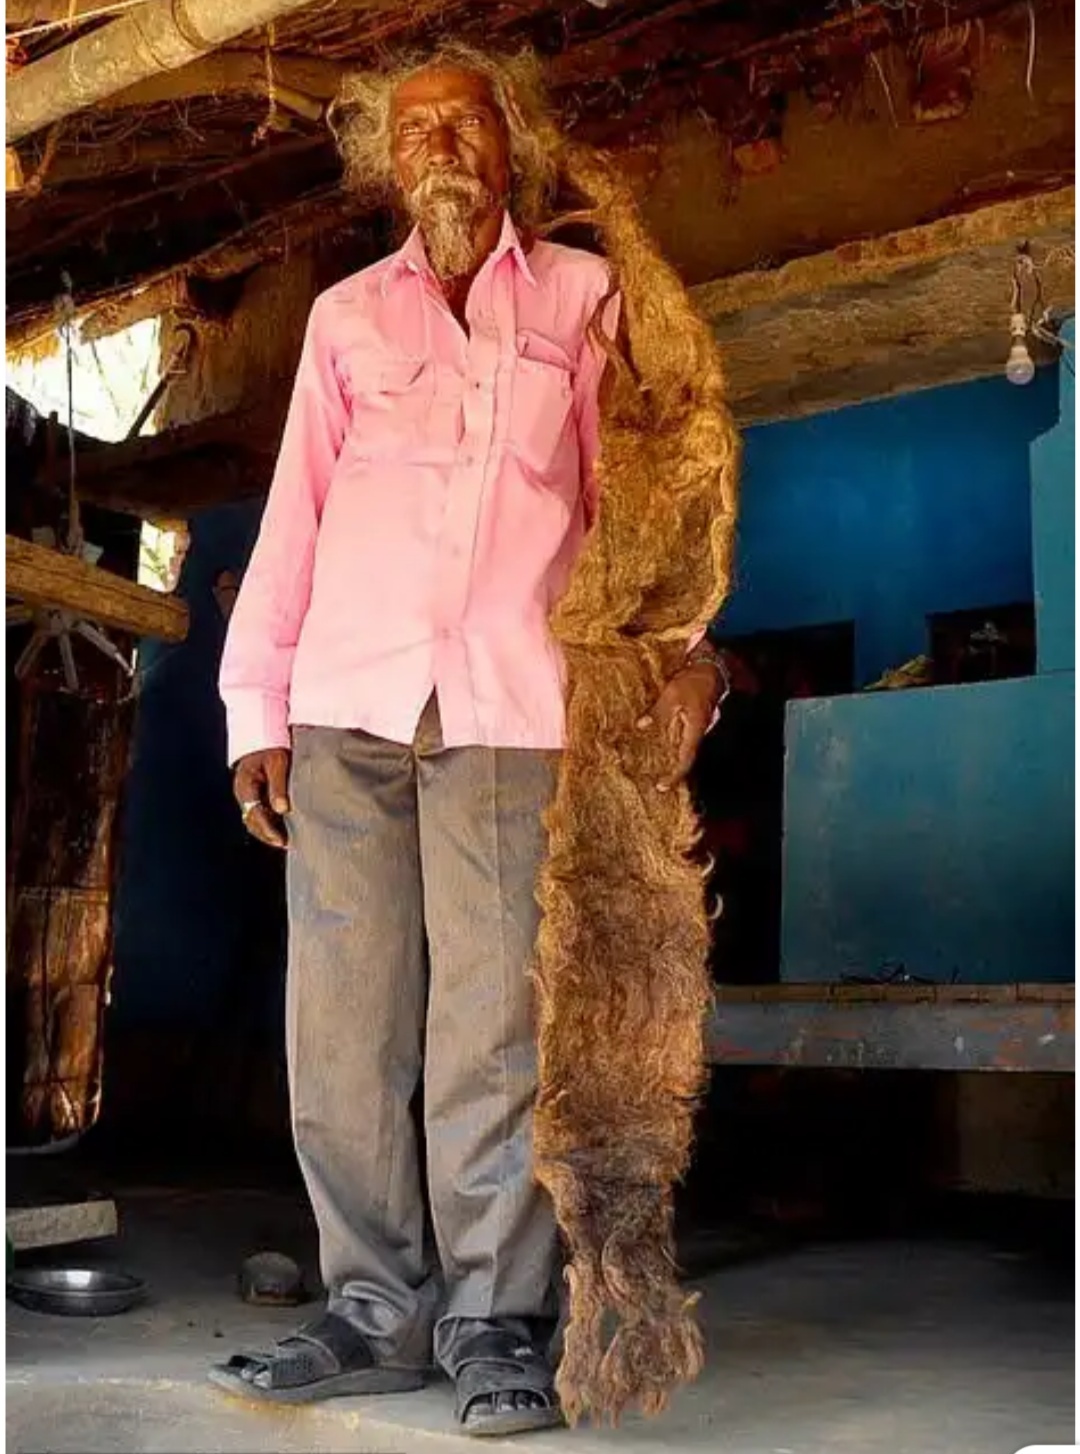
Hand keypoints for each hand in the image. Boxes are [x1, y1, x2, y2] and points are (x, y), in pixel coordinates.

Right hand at [234, 748, 291, 848]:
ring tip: (286, 841)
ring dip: (268, 832)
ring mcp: (247, 795)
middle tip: (285, 844)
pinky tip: (284, 829)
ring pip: (254, 820)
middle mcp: (243, 792)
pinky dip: (269, 823)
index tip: (281, 840)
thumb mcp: (278, 763)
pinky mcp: (254, 795)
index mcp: (245, 784)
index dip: (268, 829)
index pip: (254, 813)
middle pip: (251, 821)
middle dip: (267, 835)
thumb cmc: (272, 748)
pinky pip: (259, 814)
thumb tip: (281, 809)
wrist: (266, 734)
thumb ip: (278, 786)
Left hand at [637, 663, 722, 791]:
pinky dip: (670, 744)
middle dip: (670, 772)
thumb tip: (641, 726)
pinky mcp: (691, 719)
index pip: (685, 760)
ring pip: (682, 749)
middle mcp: (696, 732)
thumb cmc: (693, 681)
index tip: (662, 787)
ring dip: (669, 758)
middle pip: (684, 759)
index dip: (674, 776)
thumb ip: (658, 711)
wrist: (710, 669)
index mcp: (694, 730)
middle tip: (654, 783)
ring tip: (652, 767)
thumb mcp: (672, 694)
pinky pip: (680, 737)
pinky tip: (657, 744)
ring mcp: (695, 727)